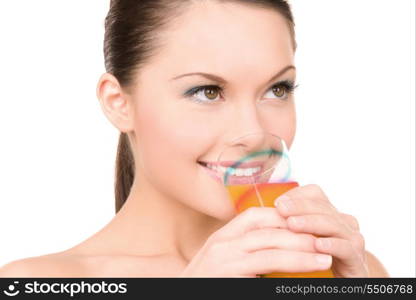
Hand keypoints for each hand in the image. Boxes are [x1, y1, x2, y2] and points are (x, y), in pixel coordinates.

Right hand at [179, 206, 332, 276]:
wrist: (176, 297)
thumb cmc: (206, 284)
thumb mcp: (223, 263)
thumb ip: (243, 252)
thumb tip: (276, 247)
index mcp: (222, 236)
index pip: (257, 216)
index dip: (284, 216)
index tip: (307, 223)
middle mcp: (222, 241)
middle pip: (268, 225)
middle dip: (298, 229)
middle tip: (325, 234)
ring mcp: (224, 256)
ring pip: (271, 242)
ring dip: (302, 245)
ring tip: (327, 251)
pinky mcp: (229, 272)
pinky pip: (268, 263)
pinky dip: (295, 261)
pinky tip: (314, 264)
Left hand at [275, 184, 368, 276]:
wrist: (344, 284)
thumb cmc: (316, 259)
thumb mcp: (301, 238)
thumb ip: (288, 223)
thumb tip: (263, 211)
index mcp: (328, 213)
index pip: (315, 193)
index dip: (296, 196)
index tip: (277, 203)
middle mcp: (343, 223)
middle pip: (322, 207)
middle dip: (299, 207)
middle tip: (281, 209)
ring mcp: (353, 240)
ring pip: (334, 224)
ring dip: (312, 223)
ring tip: (292, 224)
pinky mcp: (357, 261)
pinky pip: (347, 249)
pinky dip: (333, 245)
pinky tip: (318, 245)